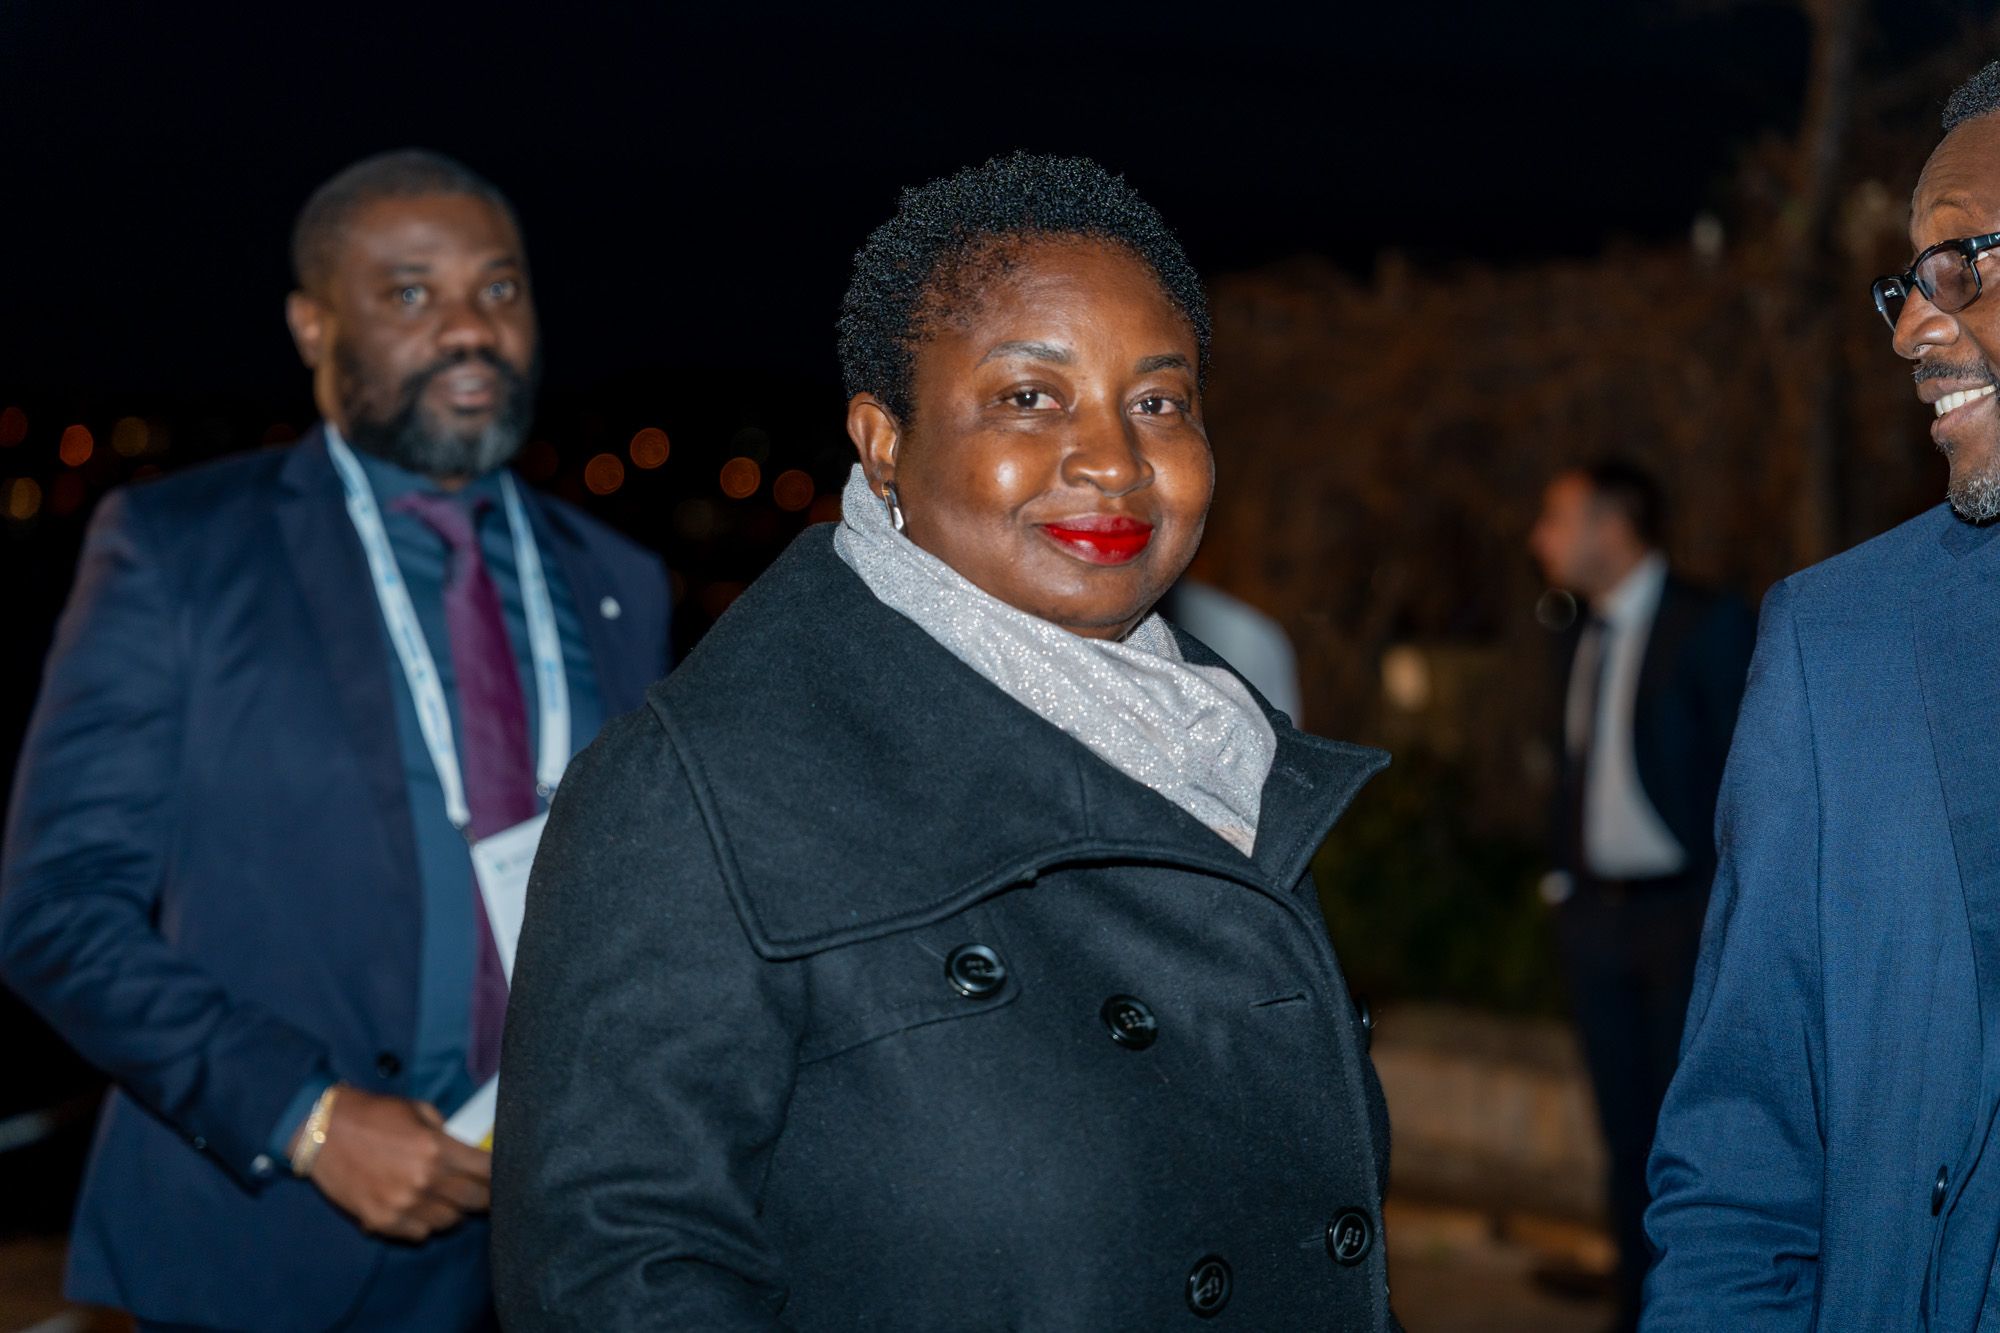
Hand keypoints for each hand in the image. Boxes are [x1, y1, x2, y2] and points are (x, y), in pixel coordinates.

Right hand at [297, 1086, 492, 1241]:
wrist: (322, 1132)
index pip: (487, 1171)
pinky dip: (425, 1225)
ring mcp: (403, 1205)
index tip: (505, 1176)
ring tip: (448, 1199)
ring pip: (449, 1222)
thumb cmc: (373, 1114)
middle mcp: (424, 1181)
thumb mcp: (418, 1111)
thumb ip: (446, 1133)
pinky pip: (419, 1234)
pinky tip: (420, 1209)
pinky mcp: (382, 1221)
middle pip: (475, 1201)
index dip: (501, 1175)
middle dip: (485, 1197)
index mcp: (438, 1149)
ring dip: (454, 1212)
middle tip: (485, 1193)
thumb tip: (468, 1152)